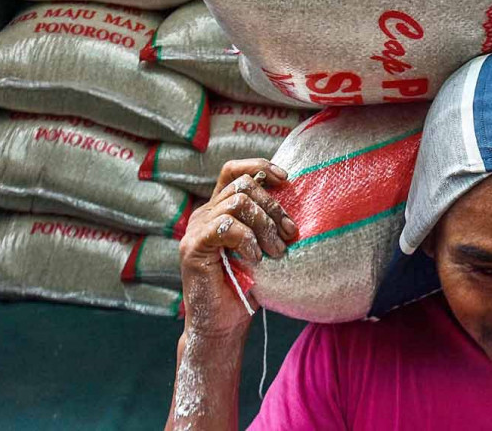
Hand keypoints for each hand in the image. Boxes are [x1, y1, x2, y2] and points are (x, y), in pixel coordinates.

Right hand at [178, 159, 298, 339]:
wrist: (224, 324)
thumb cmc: (248, 286)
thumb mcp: (264, 246)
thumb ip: (269, 221)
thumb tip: (298, 197)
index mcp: (221, 209)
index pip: (234, 171)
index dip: (259, 167)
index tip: (286, 179)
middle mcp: (205, 214)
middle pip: (243, 186)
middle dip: (273, 206)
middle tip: (290, 234)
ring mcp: (196, 229)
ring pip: (237, 203)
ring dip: (264, 225)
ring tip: (276, 251)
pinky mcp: (193, 247)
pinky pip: (225, 226)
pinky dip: (247, 239)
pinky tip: (256, 259)